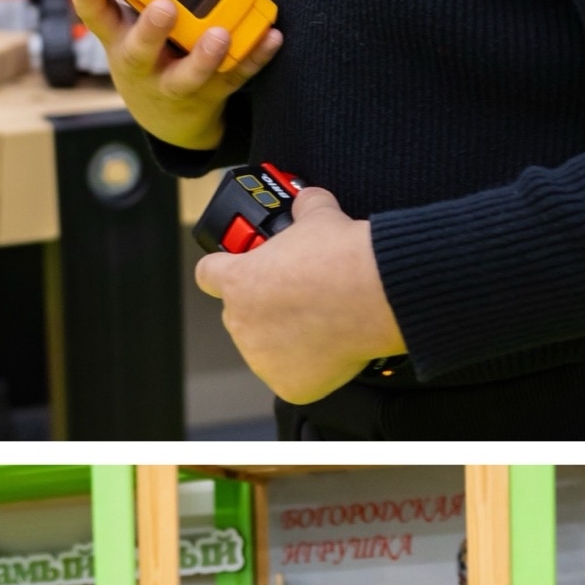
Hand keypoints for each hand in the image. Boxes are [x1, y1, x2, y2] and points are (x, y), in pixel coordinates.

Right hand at [70, 0, 278, 153]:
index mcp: (119, 42)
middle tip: (163, 8)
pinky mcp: (211, 93)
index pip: (94, 15)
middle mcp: (142, 66)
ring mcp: (176, 84)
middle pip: (139, 53)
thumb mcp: (130, 30)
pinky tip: (269, 38)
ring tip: (218, 34)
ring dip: (203, 57)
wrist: (166, 119)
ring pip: (187, 77)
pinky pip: (235, 76)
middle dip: (150, 31)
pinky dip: (254, 57)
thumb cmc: (150, 58)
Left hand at [194, 185, 405, 404]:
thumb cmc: (342, 257)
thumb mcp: (318, 217)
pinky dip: (310, 369)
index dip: (225, 271)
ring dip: (285, 340)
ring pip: (266, 349)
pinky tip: (332, 349)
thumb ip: (304, 209)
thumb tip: (309, 199)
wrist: (375, 293)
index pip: (209, 276)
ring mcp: (262, 357)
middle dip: (265, 309)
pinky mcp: (288, 385)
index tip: (238, 272)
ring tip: (322, 323)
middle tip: (301, 299)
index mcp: (237, 280)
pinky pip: (294, 378)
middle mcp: (241, 322)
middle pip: (242, 315)